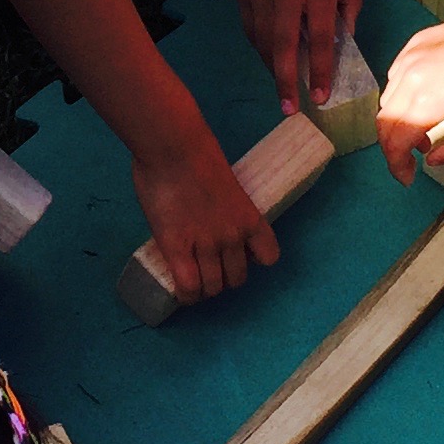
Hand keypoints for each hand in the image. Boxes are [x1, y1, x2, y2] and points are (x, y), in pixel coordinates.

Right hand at [132, 135, 279, 306]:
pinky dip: (186, 295)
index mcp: (250, 218)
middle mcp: (233, 237)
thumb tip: (207, 220)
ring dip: (203, 290)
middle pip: (237, 279)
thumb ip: (223, 209)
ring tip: (191, 281)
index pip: (269, 257)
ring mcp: (206, 244)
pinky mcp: (177, 248)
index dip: (252, 261)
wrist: (175, 148)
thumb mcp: (226, 185)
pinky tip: (181, 292)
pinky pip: (187, 286)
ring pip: (212, 287)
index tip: (237, 255)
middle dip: (223, 280)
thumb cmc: (196, 153)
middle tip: (208, 270)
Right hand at [236, 0, 363, 117]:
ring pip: (265, 44)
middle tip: (290, 109)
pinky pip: (252, 33)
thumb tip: (345, 38)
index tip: (322, 97)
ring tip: (284, 91)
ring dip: (274, 70)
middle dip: (287, 81)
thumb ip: (349, 4)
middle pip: (285, 48)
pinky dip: (261, 51)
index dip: (322, 71)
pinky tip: (271, 61)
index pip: (321, 39)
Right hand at [377, 0, 443, 180]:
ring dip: (398, 122)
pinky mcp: (412, 45)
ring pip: (387, 100)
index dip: (396, 165)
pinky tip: (425, 101)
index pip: (394, 143)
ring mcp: (407, 59)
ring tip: (424, 131)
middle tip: (411, 159)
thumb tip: (432, 160)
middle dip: (392, 147)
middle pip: (383, 123)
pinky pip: (395, 78)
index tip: (407, 177)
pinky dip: (402, 97)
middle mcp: (408, 80)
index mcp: (426, 103)